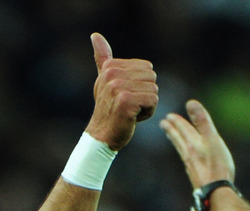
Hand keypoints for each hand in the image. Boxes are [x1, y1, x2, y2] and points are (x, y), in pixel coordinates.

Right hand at [86, 33, 157, 150]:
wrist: (101, 136)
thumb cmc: (107, 109)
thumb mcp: (104, 81)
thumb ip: (102, 59)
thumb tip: (95, 35)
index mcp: (110, 67)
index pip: (147, 68)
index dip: (141, 84)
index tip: (124, 96)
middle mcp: (112, 74)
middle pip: (152, 78)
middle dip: (145, 94)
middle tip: (128, 105)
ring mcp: (118, 87)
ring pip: (154, 90)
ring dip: (147, 104)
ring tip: (130, 111)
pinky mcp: (126, 101)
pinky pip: (153, 100)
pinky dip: (148, 112)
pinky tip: (133, 118)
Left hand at [160, 99, 235, 188]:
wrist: (214, 191)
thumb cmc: (216, 165)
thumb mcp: (212, 139)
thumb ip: (202, 121)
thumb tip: (190, 102)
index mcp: (193, 143)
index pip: (183, 129)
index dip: (177, 122)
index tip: (168, 116)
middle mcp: (189, 153)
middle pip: (178, 138)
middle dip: (172, 130)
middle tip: (163, 123)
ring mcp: (191, 164)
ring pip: (181, 148)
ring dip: (175, 140)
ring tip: (170, 135)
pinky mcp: (195, 173)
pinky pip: (186, 158)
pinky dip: (183, 152)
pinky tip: (185, 156)